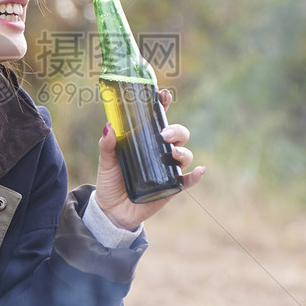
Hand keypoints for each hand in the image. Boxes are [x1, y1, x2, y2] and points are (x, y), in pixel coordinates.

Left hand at [94, 89, 205, 231]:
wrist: (111, 210)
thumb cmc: (110, 181)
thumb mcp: (106, 161)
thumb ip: (106, 145)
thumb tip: (109, 127)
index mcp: (146, 140)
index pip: (158, 119)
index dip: (163, 105)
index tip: (163, 95)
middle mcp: (160, 152)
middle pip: (178, 135)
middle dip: (176, 131)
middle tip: (164, 134)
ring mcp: (167, 169)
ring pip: (185, 155)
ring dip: (183, 152)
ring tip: (173, 154)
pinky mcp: (171, 188)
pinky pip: (188, 181)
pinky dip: (196, 176)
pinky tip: (199, 170)